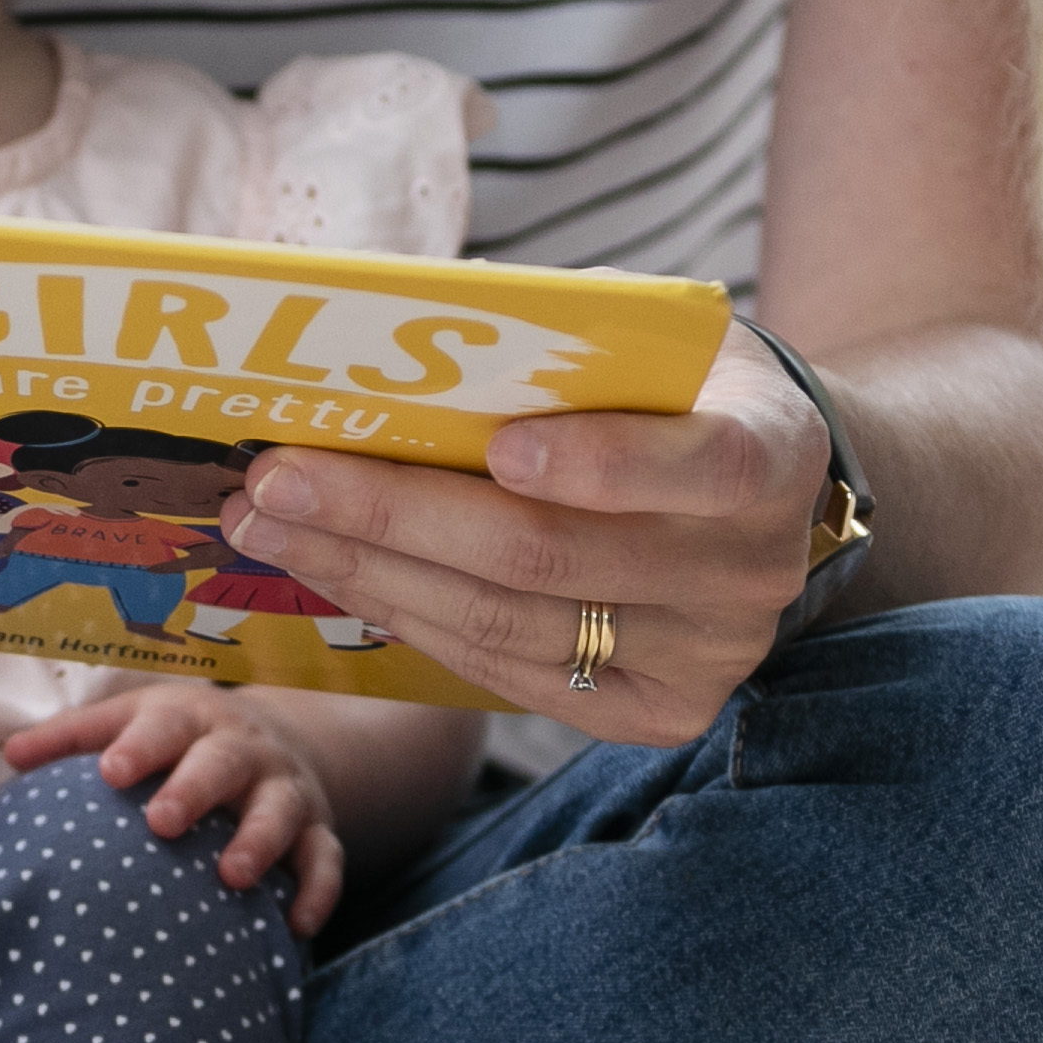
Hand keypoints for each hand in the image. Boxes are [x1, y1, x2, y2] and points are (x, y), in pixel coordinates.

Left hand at [2, 678, 349, 931]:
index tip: (110, 773)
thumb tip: (8, 756)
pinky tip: (297, 927)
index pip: (163, 726)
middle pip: (223, 763)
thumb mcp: (130, 723)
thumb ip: (72, 739)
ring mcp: (284, 790)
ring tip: (231, 876)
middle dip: (195, 789)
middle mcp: (242, 750)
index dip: (140, 747)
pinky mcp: (317, 831)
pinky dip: (318, 891)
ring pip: (281, 810)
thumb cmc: (177, 742)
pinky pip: (326, 861)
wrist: (273, 743)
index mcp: (189, 720)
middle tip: (162, 823)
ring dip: (260, 841)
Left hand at [195, 328, 831, 747]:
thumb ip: (562, 337)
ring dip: (368, 571)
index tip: (499, 445)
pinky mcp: (650, 714)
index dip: (601, 463)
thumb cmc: (677, 390)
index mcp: (773, 455)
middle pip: (551, 557)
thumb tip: (404, 329)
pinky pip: (504, 672)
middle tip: (280, 475)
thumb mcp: (652, 339)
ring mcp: (703, 659)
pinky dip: (406, 619)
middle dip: (394, 513)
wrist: (759, 497)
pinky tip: (335, 570)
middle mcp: (749, 572)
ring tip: (269, 522)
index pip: (700, 468)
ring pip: (507, 625)